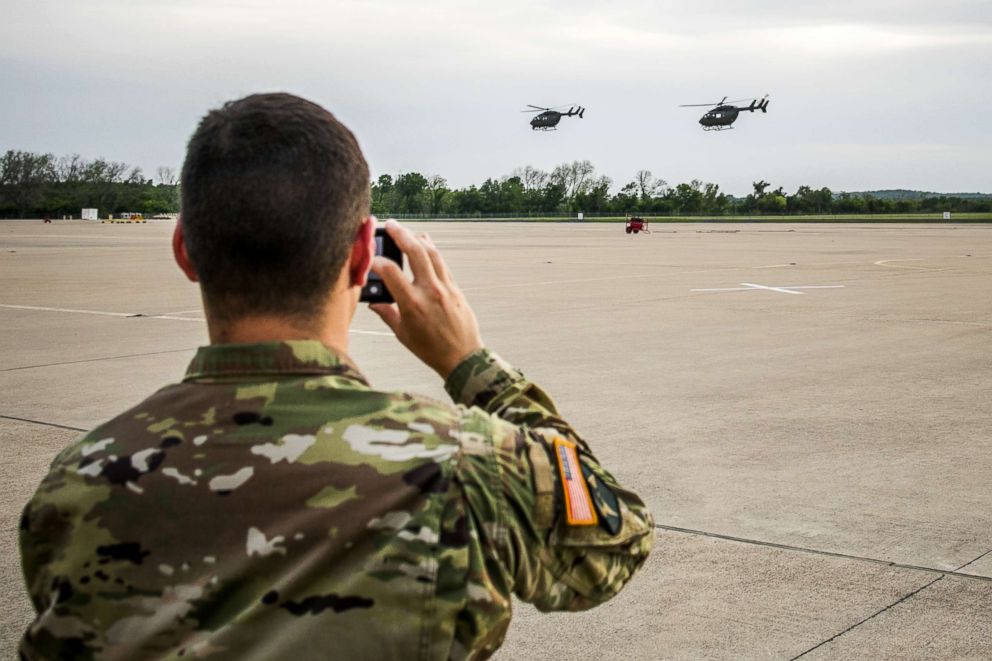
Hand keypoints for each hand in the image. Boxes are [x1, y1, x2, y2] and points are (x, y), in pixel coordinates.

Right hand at [369, 219, 483, 378]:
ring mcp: (445, 287)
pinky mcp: (455, 287)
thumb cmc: (430, 349)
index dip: (377, 261)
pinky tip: (424, 243)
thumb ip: (387, 313)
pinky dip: (431, 250)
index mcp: (412, 304)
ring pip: (431, 252)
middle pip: (415, 252)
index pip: (390, 272)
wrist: (462, 357)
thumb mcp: (402, 334)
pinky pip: (441, 262)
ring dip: (417, 237)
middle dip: (401, 234)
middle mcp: (430, 291)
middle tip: (390, 224)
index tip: (370, 259)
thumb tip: (374, 301)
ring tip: (405, 230)